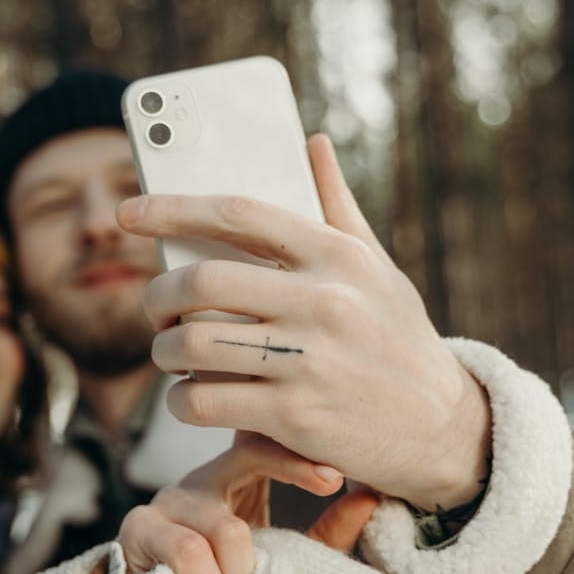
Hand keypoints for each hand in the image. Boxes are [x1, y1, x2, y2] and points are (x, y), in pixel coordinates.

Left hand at [118, 134, 490, 509]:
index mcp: (338, 256)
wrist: (444, 430)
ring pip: (193, 343)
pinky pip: (205, 401)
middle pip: (201, 280)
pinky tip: (191, 397)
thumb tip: (312, 142)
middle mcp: (324, 301)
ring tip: (170, 353)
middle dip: (157, 296)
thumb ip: (338, 207)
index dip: (172, 208)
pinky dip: (182, 400)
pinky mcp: (295, 416)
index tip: (129, 213)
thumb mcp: (379, 269)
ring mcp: (308, 361)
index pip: (238, 214)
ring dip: (164, 351)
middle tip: (154, 309)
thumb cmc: (400, 341)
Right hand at [118, 433, 343, 573]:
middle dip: (286, 490)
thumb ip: (329, 531)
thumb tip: (372, 497)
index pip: (269, 440)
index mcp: (235, 476)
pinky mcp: (138, 528)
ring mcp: (167, 500)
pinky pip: (184, 548)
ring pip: (223, 524)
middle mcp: (202, 478)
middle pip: (247, 456)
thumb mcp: (288, 558)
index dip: (300, 455)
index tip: (336, 480)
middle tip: (293, 561)